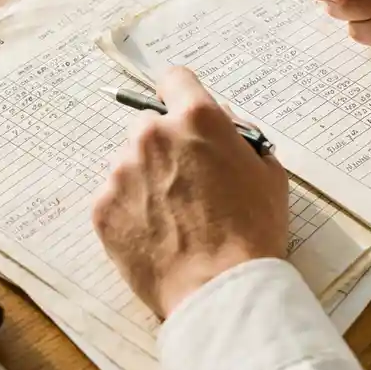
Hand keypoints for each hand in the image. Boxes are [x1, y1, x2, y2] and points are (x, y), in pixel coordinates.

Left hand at [92, 67, 288, 317]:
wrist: (220, 290)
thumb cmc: (252, 231)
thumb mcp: (268, 172)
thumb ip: (240, 136)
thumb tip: (222, 123)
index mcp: (197, 118)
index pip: (175, 79)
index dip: (181, 93)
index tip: (182, 111)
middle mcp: (153, 135)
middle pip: (150, 124)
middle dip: (166, 145)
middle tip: (187, 180)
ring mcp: (122, 170)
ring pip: (130, 161)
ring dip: (146, 178)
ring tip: (173, 216)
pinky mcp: (102, 206)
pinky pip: (114, 196)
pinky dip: (130, 209)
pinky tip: (156, 233)